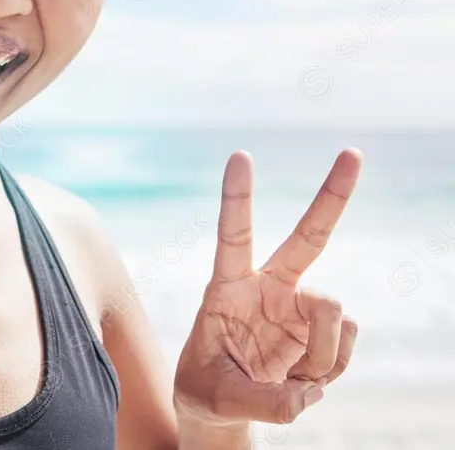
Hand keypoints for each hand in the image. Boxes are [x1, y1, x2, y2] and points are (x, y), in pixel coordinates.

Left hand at [174, 149, 360, 425]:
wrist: (223, 406)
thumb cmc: (206, 390)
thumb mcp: (214, 400)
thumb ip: (258, 402)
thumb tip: (304, 394)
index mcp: (227, 288)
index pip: (233, 236)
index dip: (238, 198)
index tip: (240, 156)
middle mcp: (268, 288)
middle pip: (307, 238)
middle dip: (332, 197)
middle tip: (352, 154)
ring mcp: (300, 308)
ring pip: (333, 316)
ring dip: (320, 357)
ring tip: (287, 378)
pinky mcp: (322, 331)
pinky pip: (344, 346)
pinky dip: (328, 372)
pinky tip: (302, 379)